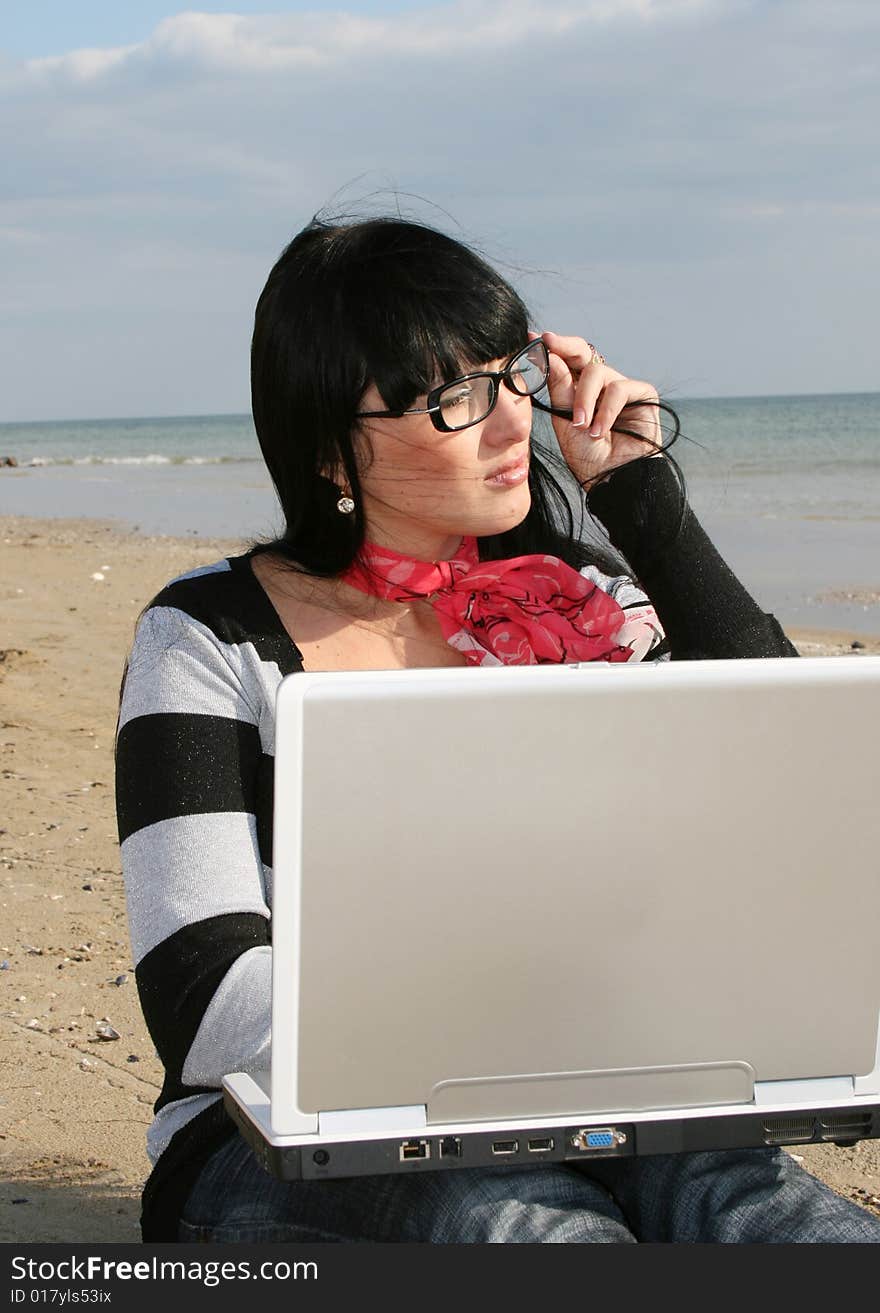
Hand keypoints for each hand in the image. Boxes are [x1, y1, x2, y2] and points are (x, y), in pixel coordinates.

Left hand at [536, 331, 663, 489]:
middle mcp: (599, 385)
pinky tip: (601, 431)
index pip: (564, 361)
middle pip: (583, 352)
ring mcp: (621, 388)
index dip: (550, 348)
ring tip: (581, 426)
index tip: (531, 340)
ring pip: (597, 373)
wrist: (612, 480)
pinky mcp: (642, 395)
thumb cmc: (587, 456)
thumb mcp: (564, 419)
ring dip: (584, 400)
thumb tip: (549, 353)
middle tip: (549, 343)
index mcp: (577, 389)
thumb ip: (559, 387)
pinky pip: (619, 389)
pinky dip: (606, 411)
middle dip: (564, 346)